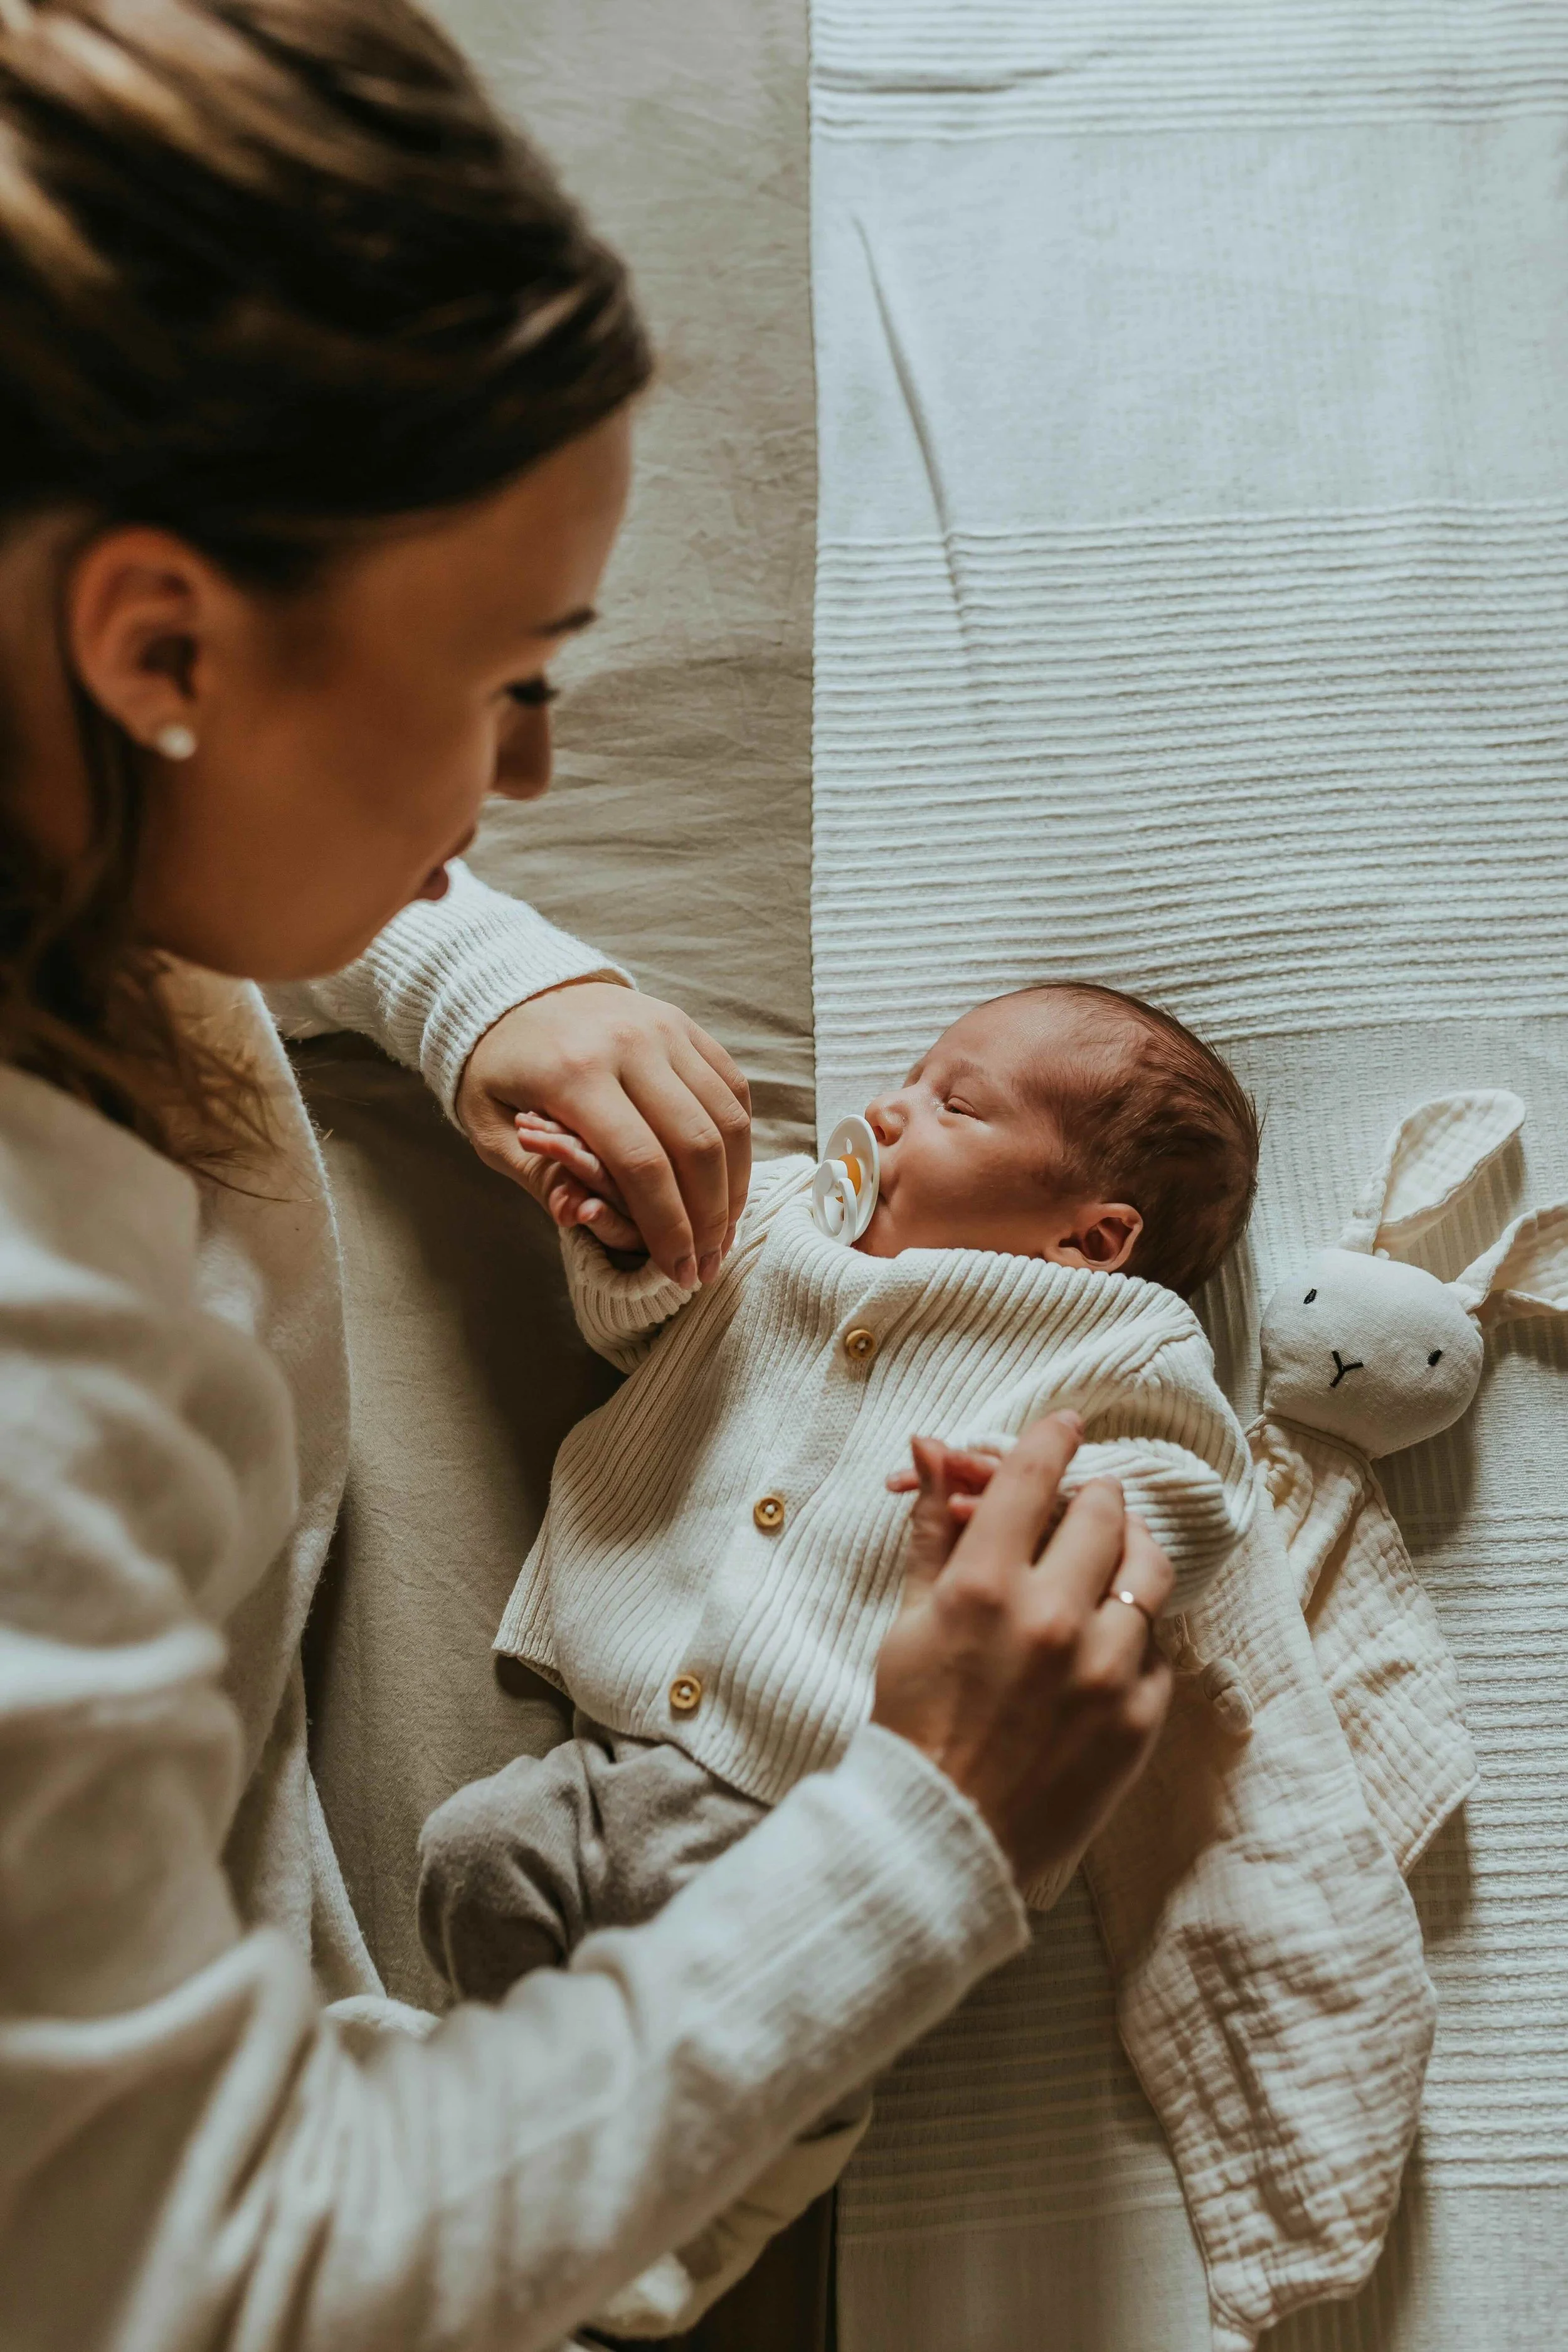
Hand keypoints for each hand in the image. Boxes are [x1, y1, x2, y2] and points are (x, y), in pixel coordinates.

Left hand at [455, 983, 750, 1285]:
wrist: (512, 994)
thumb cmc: (497, 1071)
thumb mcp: (490, 1128)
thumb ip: (538, 1176)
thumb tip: (577, 1217)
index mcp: (574, 1073)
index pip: (641, 1163)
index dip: (667, 1226)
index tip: (677, 1271)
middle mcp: (630, 1044)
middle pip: (696, 1144)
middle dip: (709, 1217)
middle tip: (706, 1264)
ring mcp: (665, 1029)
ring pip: (727, 1117)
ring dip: (733, 1185)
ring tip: (722, 1232)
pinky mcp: (685, 1025)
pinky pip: (732, 1087)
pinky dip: (738, 1141)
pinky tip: (727, 1181)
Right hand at [871, 1415, 1173, 1890]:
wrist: (944, 1834)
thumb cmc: (914, 1723)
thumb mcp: (909, 1620)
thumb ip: (935, 1530)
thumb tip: (934, 1448)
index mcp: (984, 1586)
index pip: (1033, 1476)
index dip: (1052, 1439)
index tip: (1065, 1425)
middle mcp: (1051, 1618)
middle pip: (1103, 1512)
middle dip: (1091, 1499)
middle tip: (1079, 1509)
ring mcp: (1103, 1670)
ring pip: (1149, 1570)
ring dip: (1128, 1553)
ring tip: (1108, 1563)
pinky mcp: (1139, 1718)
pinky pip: (1158, 1648)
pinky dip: (1133, 1637)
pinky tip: (1102, 1648)